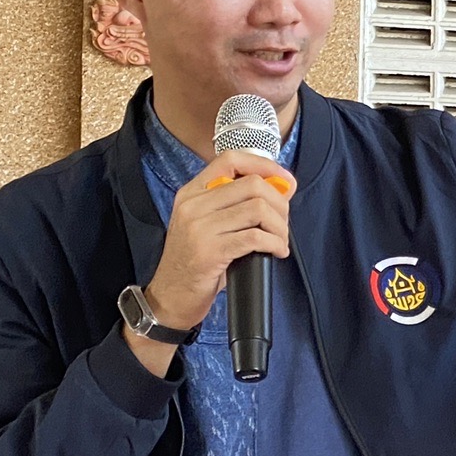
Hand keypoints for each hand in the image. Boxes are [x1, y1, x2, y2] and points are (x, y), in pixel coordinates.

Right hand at [125, 152, 296, 375]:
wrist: (170, 295)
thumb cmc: (196, 260)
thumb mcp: (209, 223)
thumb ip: (236, 203)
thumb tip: (283, 188)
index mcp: (192, 192)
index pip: (231, 160)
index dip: (265, 166)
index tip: (285, 181)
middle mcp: (193, 204)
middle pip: (252, 185)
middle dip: (279, 203)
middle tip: (283, 223)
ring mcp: (199, 227)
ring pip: (258, 209)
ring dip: (280, 226)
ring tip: (280, 240)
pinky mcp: (209, 251)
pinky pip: (255, 237)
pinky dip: (275, 243)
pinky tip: (277, 251)